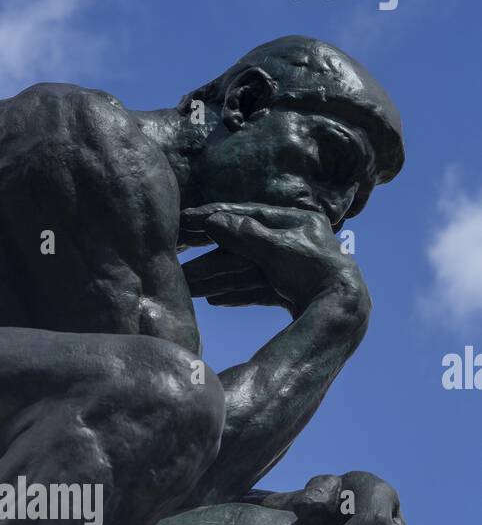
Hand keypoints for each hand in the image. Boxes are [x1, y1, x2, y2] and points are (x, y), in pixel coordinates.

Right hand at [180, 203, 369, 320]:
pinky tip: (216, 300)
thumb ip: (245, 234)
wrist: (343, 310)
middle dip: (211, 257)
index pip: (248, 214)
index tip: (187, 218)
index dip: (216, 216)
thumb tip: (213, 221)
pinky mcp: (295, 292)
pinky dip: (238, 294)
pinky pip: (259, 290)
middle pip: (243, 247)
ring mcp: (296, 268)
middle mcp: (297, 240)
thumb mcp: (276, 248)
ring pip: (247, 270)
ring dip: (218, 278)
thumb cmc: (313, 271)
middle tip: (182, 256)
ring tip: (190, 285)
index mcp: (297, 221)